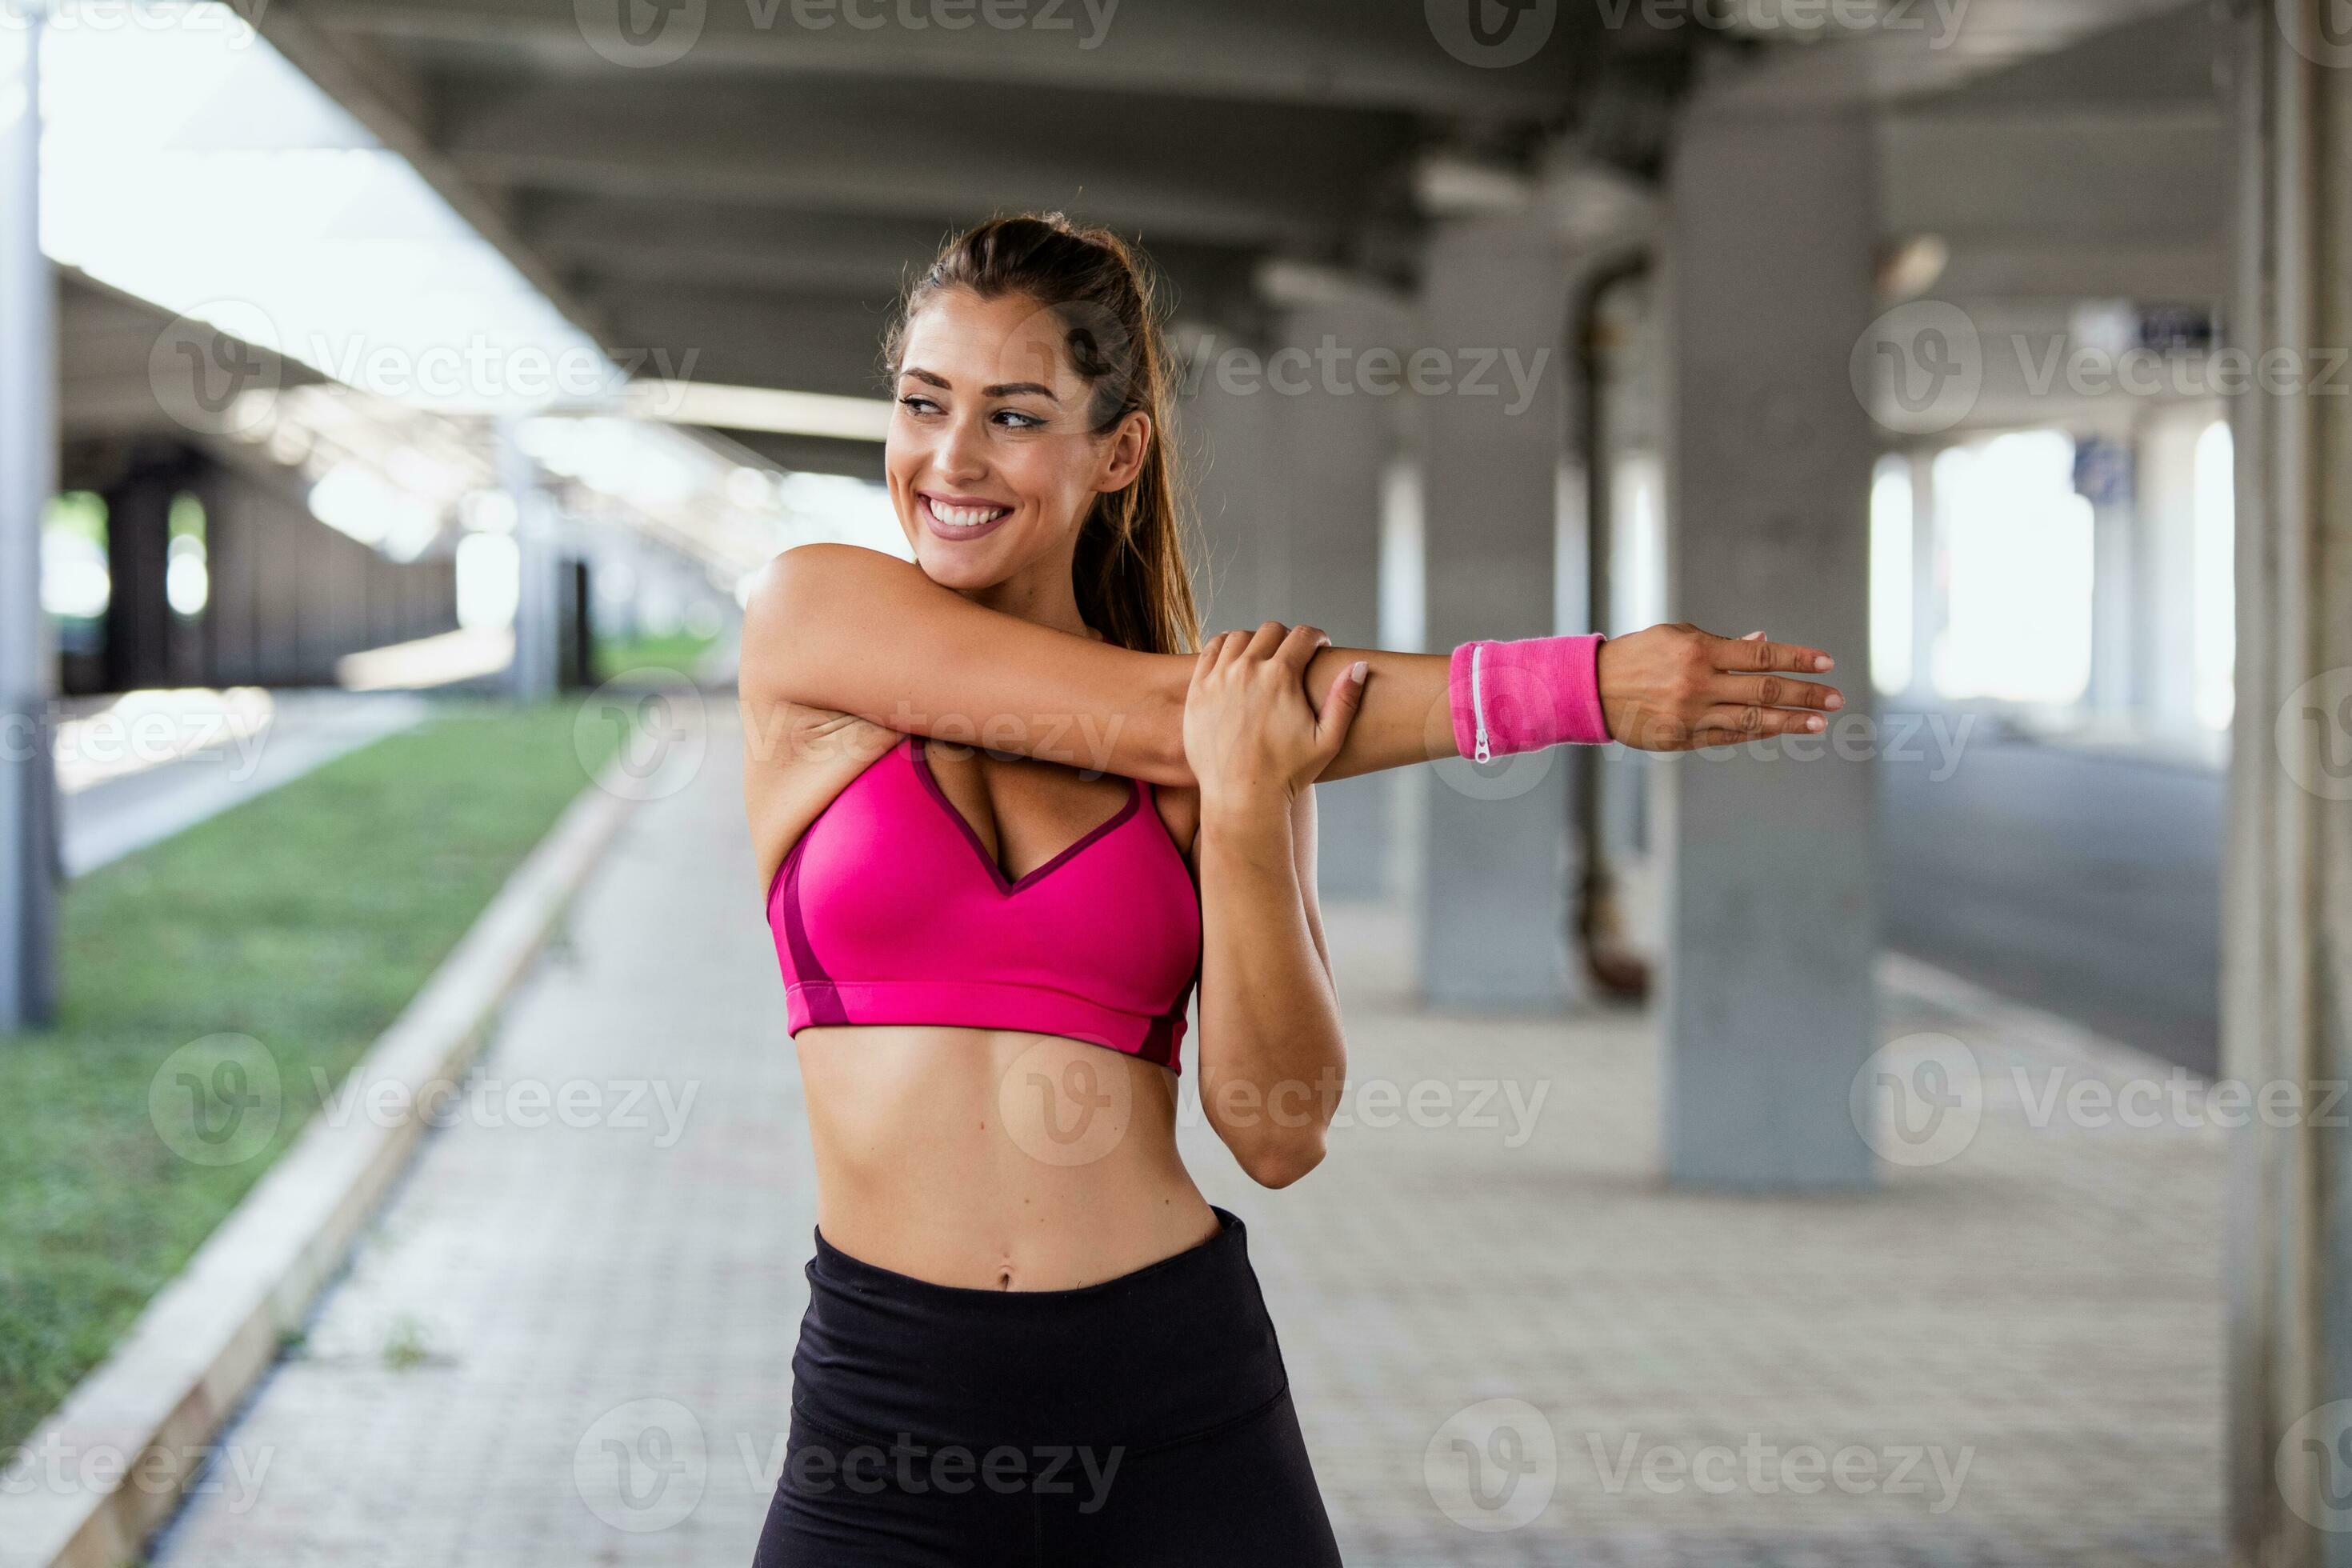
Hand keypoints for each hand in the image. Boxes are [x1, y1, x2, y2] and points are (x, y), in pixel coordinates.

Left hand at [1184, 621, 1366, 814]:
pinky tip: (1235, 663)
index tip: (1320, 646)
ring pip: (1238, 637)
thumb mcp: (1327, 741)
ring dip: (1255, 641)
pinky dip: (1225, 649)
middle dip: (1288, 638)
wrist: (1241, 797)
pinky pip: (1211, 652)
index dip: (1317, 637)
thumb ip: (1345, 700)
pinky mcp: (1198, 690)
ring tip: (1264, 658)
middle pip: (1271, 631)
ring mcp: (1218, 678)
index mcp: (1281, 676)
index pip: (1303, 635)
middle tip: (1294, 655)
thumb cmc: (1288, 773)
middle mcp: (1247, 669)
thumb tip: (1360, 665)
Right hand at [1596, 625, 1843, 751]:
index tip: (1827, 663)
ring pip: (1752, 720)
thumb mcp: (1677, 637)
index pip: (1762, 656)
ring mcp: (1691, 714)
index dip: (1798, 659)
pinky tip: (1780, 730)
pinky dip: (1757, 734)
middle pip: (1764, 690)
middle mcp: (1699, 684)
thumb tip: (1764, 644)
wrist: (1593, 689)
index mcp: (1700, 651)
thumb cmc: (1639, 655)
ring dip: (1790, 722)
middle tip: (1836, 698)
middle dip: (1805, 694)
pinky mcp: (1682, 738)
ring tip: (1819, 722)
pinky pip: (1728, 737)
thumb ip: (1722, 643)